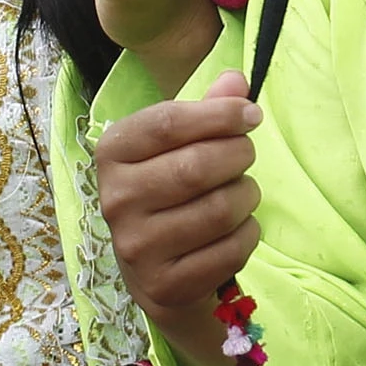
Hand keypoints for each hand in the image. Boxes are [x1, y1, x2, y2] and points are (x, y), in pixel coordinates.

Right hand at [93, 72, 262, 365]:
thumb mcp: (178, 146)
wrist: (157, 274)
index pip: (168, 122)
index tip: (252, 115)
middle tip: (246, 155)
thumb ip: (207, 111)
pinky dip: (248, 234)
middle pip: (197, 165)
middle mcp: (115, 200)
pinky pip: (230, 249)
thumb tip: (238, 79)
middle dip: (239, 155)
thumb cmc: (170, 193)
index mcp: (112, 153)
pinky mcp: (164, 285)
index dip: (219, 114)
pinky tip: (237, 230)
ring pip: (220, 208)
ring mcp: (136, 248)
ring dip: (247, 195)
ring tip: (242, 193)